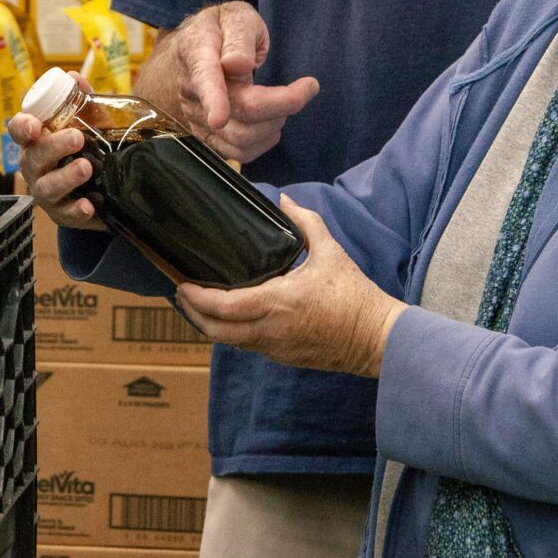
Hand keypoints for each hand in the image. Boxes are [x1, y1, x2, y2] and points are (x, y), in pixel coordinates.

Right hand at [8, 111, 105, 230]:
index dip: (22, 127)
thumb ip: (82, 102)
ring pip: (47, 186)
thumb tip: (75, 77)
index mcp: (37, 140)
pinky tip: (89, 205)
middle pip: (34, 157)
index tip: (35, 125)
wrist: (98, 190)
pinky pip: (66, 213)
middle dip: (54, 146)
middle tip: (77, 137)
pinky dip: (77, 209)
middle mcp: (35, 166)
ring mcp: (46, 191)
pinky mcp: (63, 213)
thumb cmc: (82, 151)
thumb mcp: (86, 124)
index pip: (19, 130)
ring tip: (86, 167)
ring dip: (66, 177)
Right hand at [136, 1, 319, 162]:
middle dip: (281, 104)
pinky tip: (271, 122)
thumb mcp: (236, 16)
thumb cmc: (224, 29)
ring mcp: (197, 115)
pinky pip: (238, 153)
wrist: (200, 48)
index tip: (218, 118)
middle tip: (307, 88)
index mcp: (196, 52)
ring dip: (274, 123)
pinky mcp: (208, 135)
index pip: (204, 78)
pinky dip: (264, 142)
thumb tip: (237, 64)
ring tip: (284, 102)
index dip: (213, 100)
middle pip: (236, 111)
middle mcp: (191, 89)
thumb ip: (239, 37)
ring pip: (239, 138)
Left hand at [174, 197, 403, 376]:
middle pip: (217, 330)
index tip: (183, 285)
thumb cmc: (354, 295)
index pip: (225, 306)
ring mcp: (275, 348)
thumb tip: (284, 200)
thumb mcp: (330, 252)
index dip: (198, 299)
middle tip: (182, 295)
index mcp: (277, 303)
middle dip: (194, 314)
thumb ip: (305, 222)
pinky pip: (248, 346)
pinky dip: (233, 333)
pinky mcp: (283, 357)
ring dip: (211, 325)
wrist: (375, 337)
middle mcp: (270, 330)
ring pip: (230, 341)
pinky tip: (230, 318)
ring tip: (199, 306)